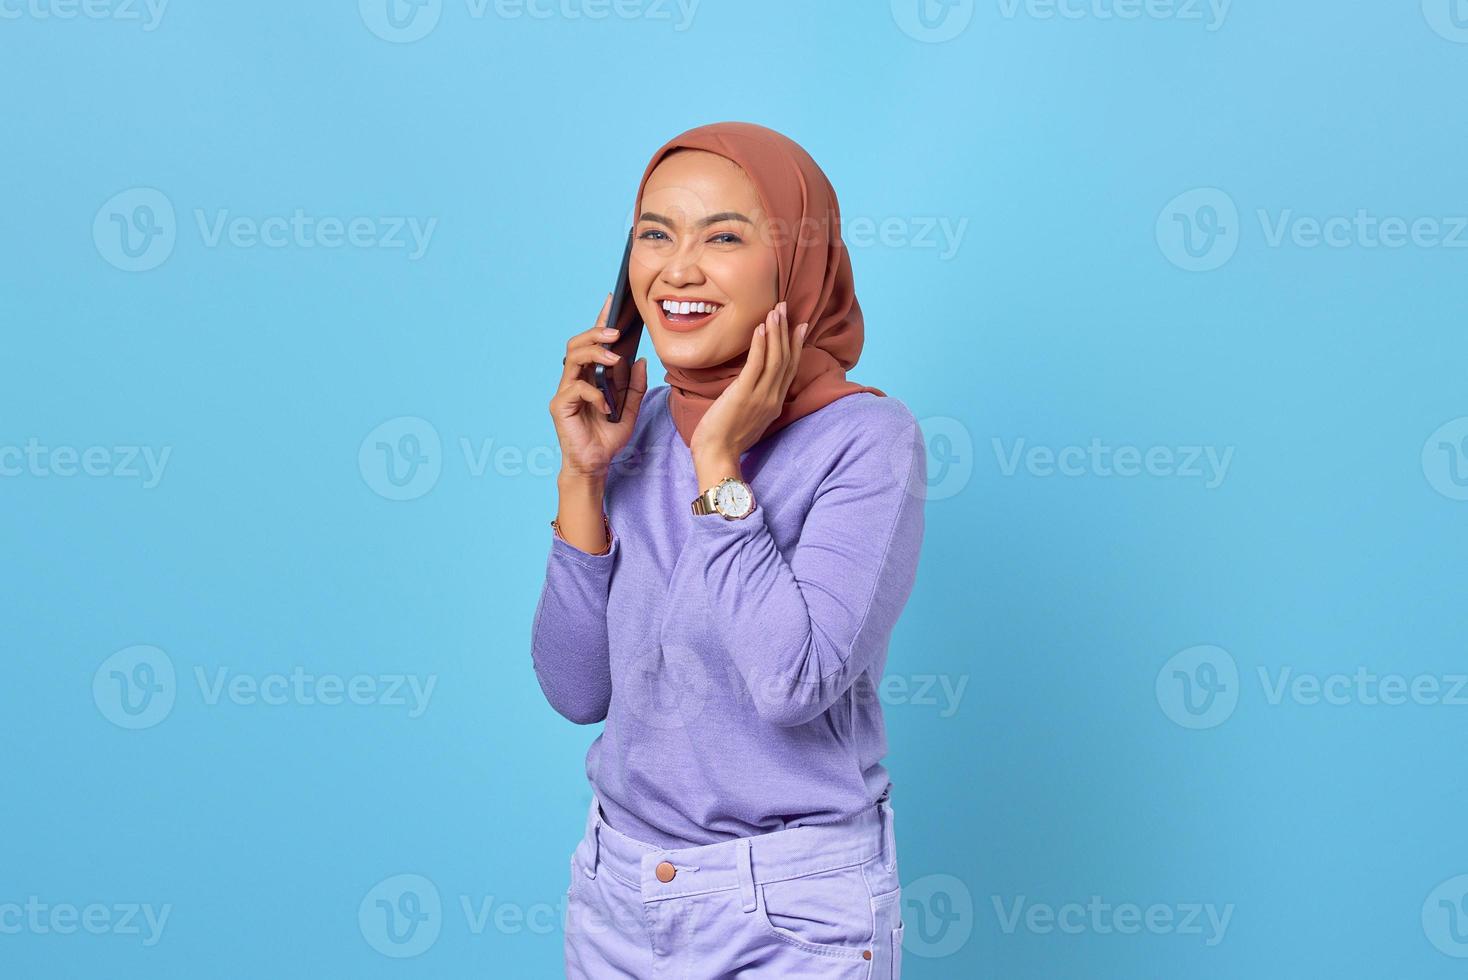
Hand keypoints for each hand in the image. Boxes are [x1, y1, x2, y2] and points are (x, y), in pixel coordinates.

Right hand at [549, 293, 648, 482]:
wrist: (595, 465)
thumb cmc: (607, 437)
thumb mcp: (630, 410)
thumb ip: (635, 386)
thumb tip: (640, 359)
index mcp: (589, 376)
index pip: (593, 342)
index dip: (600, 319)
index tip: (612, 299)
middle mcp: (574, 379)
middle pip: (577, 343)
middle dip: (596, 332)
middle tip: (616, 332)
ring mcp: (564, 391)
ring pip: (572, 358)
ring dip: (595, 353)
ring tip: (614, 358)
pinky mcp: (559, 406)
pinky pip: (576, 389)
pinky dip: (594, 393)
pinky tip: (606, 405)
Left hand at [689, 301, 807, 474]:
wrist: (717, 455)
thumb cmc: (725, 439)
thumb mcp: (747, 417)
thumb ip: (755, 400)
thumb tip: (750, 384)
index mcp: (774, 404)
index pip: (790, 369)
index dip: (796, 345)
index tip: (800, 326)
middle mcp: (772, 399)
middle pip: (786, 359)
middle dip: (787, 331)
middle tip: (785, 309)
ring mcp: (760, 397)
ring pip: (775, 359)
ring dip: (775, 332)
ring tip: (774, 312)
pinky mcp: (743, 395)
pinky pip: (756, 365)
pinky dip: (760, 345)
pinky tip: (759, 329)